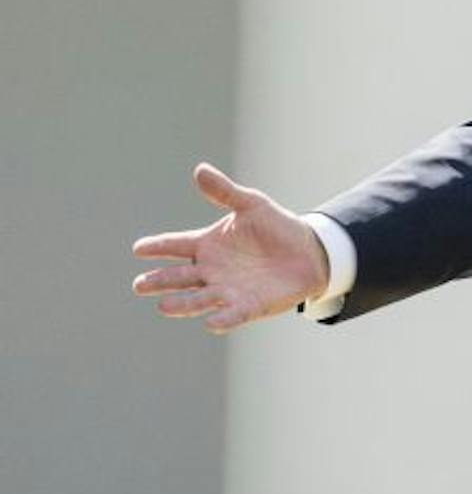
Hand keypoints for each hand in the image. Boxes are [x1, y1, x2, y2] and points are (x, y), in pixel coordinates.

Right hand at [131, 164, 330, 332]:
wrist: (311, 251)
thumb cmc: (277, 227)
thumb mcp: (252, 205)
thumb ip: (225, 192)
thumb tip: (200, 169)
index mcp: (207, 245)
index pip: (175, 245)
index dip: (157, 247)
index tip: (138, 249)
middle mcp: (212, 270)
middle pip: (179, 276)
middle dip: (160, 281)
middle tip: (139, 285)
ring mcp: (229, 289)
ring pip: (200, 298)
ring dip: (183, 303)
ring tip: (164, 306)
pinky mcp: (251, 305)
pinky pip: (234, 314)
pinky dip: (223, 318)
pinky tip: (211, 323)